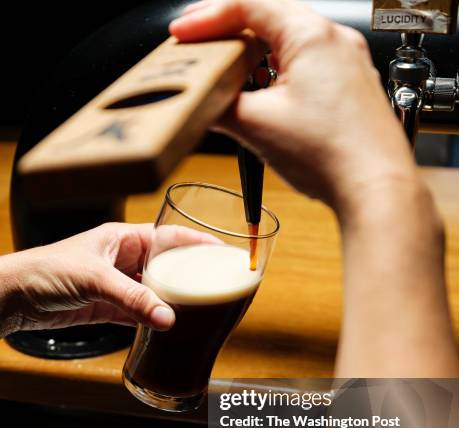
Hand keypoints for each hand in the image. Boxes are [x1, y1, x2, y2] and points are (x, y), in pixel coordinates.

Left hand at [0, 222, 217, 336]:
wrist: (12, 298)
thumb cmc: (45, 271)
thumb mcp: (94, 279)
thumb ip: (132, 298)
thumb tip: (167, 318)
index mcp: (123, 238)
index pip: (168, 236)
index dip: (196, 241)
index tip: (221, 251)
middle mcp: (123, 260)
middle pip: (167, 267)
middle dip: (190, 276)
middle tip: (215, 287)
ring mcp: (117, 285)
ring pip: (155, 292)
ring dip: (172, 302)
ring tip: (199, 310)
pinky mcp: (108, 309)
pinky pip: (139, 314)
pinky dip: (153, 321)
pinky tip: (169, 327)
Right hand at [170, 0, 419, 217]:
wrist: (375, 188)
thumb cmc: (333, 155)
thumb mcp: (258, 126)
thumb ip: (220, 106)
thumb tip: (203, 101)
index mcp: (312, 35)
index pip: (247, 6)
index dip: (206, 18)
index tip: (182, 34)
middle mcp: (335, 41)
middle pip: (270, 20)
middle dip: (229, 34)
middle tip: (200, 47)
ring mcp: (348, 64)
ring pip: (289, 46)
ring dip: (255, 57)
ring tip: (229, 77)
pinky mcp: (352, 89)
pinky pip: (308, 68)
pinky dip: (279, 75)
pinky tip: (266, 97)